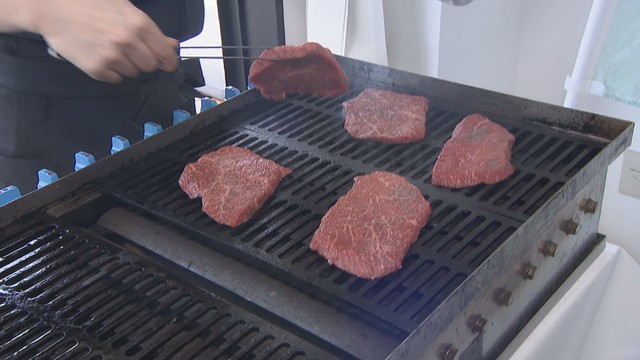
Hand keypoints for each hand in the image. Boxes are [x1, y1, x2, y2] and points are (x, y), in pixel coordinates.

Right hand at [34, 0, 179, 82]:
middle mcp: (128, 42)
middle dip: (143, 61)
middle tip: (129, 50)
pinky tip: (100, 55)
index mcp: (140, 24)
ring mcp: (112, 57)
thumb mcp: (125, 9)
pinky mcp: (96, 69)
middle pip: (150, 67)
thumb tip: (172, 45)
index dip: (166, 61)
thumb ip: (152, 31)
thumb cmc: (89, 4)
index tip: (165, 63)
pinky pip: (115, 79)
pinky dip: (110, 72)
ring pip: (133, 74)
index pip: (166, 56)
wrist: (52, 7)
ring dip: (125, 66)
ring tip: (110, 49)